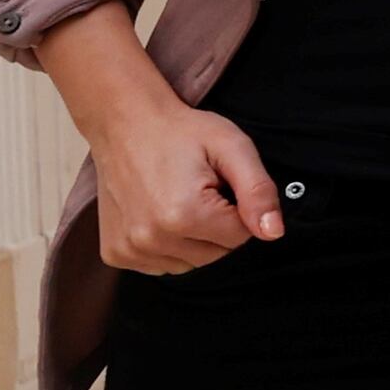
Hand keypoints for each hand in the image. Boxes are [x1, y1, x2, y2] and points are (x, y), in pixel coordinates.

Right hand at [41, 2, 280, 273]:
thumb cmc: (181, 132)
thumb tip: (273, 232)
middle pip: (216, 254)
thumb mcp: (233, 148)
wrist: (126, 124)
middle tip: (201, 190)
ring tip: (180, 200)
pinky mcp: (116, 254)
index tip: (221, 185)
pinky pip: (162, 265)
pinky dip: (169, 246)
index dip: (240, 209)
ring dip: (194, 239)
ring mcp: (130, 250)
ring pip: (190, 263)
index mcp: (184, 215)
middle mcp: (152, 239)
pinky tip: (161, 215)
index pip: (240, 237)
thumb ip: (258, 191)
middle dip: (218, 226)